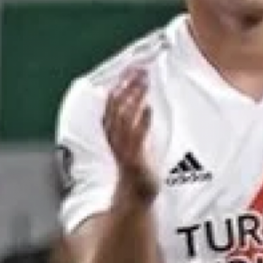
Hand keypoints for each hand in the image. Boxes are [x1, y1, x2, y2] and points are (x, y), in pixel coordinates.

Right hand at [103, 69, 157, 200]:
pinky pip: (136, 139)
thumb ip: (136, 121)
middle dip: (127, 87)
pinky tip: (149, 109)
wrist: (135, 195)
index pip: (113, 102)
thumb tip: (141, 100)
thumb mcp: (134, 139)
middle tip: (140, 70)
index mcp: (113, 132)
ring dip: (133, 100)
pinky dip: (142, 123)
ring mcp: (123, 149)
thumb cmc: (137, 165)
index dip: (120, 84)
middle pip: (116, 106)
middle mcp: (114, 138)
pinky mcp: (133, 160)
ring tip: (144, 83)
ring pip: (123, 119)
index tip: (132, 67)